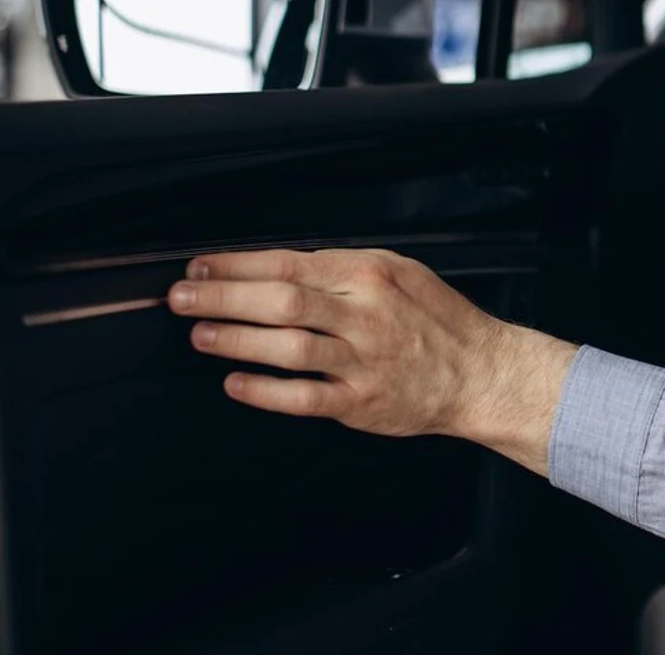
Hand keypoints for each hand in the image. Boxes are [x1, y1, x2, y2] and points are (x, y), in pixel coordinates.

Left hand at [165, 248, 578, 473]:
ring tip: (200, 335)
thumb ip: (344, 270)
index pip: (289, 263)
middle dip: (222, 297)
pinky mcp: (362, 402)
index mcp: (371, 275)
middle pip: (281, 300)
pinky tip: (236, 383)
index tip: (200, 268)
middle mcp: (365, 314)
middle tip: (182, 298)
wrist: (482, 372)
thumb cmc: (439, 321)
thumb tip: (279, 267)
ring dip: (236, 339)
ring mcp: (363, 360)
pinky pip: (305, 397)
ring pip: (288, 346)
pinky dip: (265, 391)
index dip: (236, 266)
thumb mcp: (401, 273)